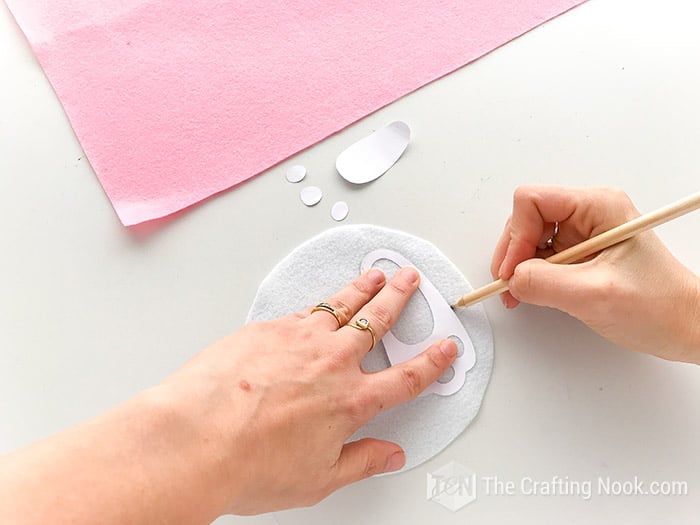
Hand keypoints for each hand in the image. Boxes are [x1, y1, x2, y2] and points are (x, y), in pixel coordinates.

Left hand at [158, 266, 457, 515]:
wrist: (198, 437)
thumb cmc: (251, 463)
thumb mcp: (318, 477)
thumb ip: (361, 461)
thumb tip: (390, 455)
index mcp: (350, 401)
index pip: (406, 378)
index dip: (432, 362)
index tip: (445, 348)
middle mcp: (331, 363)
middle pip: (377, 322)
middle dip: (398, 298)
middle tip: (409, 280)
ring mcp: (300, 339)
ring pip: (341, 305)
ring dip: (361, 288)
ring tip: (373, 275)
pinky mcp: (268, 329)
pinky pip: (303, 311)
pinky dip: (319, 303)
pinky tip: (320, 302)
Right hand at [491, 185, 699, 362]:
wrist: (685, 326)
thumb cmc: (660, 306)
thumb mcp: (596, 295)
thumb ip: (545, 284)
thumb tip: (511, 278)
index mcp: (598, 207)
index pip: (532, 202)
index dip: (516, 236)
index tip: (513, 270)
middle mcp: (588, 214)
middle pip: (526, 218)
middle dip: (513, 252)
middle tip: (511, 284)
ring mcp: (583, 234)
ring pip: (529, 238)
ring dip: (519, 266)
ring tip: (521, 293)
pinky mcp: (579, 254)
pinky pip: (540, 256)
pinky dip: (529, 275)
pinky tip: (531, 293)